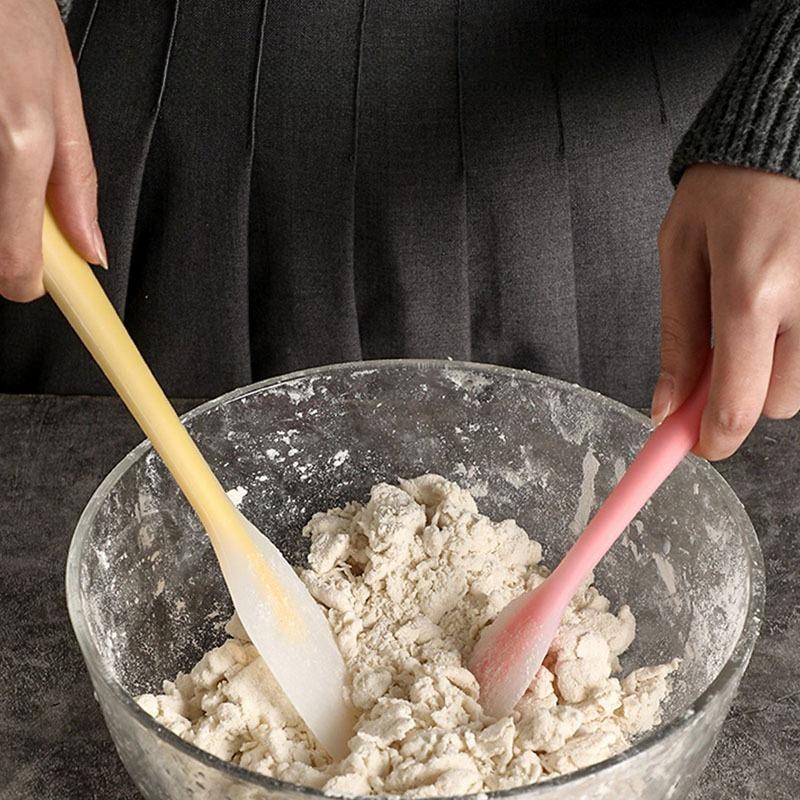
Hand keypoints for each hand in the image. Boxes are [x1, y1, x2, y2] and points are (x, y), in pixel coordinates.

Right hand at [0, 0, 104, 301]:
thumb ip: (76, 179)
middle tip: (14, 176)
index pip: (15, 258)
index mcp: (19, 141)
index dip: (25, 282)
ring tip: (0, 140)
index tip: (32, 286)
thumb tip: (90, 246)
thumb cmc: (9, 13)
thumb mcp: (62, 93)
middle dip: (4, 230)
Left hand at [654, 163, 799, 459]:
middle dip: (744, 392)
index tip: (698, 445)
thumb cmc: (730, 186)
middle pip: (778, 403)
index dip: (714, 438)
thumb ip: (678, 337)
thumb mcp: (681, 254)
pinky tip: (787, 301)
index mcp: (751, 292)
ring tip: (759, 309)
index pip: (737, 402)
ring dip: (776, 367)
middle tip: (724, 351)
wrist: (794, 131)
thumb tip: (667, 407)